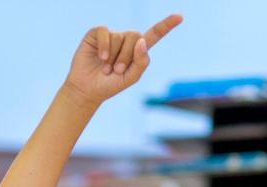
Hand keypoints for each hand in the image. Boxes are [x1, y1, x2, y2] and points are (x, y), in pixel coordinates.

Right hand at [64, 14, 181, 106]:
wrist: (87, 89)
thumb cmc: (110, 85)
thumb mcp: (130, 78)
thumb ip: (141, 62)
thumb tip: (142, 41)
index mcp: (137, 50)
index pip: (154, 35)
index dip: (166, 25)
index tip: (179, 17)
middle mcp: (125, 40)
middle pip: (135, 36)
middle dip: (127, 56)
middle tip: (117, 71)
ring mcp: (111, 36)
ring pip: (119, 37)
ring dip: (113, 56)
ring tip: (106, 69)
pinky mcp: (97, 34)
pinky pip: (105, 32)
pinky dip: (104, 46)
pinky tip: (100, 58)